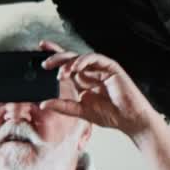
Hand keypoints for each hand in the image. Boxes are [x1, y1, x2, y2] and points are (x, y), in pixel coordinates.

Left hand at [38, 40, 162, 140]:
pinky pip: (96, 58)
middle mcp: (90, 72)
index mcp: (82, 80)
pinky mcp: (111, 67)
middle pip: (71, 58)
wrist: (129, 120)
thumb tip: (43, 104)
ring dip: (69, 63)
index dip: (54, 55)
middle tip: (45, 63)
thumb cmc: (109, 115)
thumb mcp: (80, 111)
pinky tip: (76, 67)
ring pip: (81, 57)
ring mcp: (100, 69)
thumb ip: (63, 106)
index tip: (40, 49)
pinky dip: (84, 61)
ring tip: (61, 73)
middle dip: (57, 57)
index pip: (65, 65)